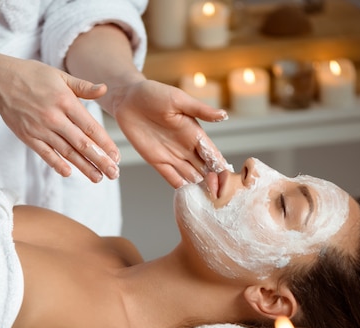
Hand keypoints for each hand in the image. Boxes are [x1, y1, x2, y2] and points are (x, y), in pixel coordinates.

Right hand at [0, 54, 120, 182]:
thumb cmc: (32, 75)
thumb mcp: (59, 75)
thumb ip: (83, 87)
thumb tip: (104, 89)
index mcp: (66, 101)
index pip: (91, 127)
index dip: (105, 144)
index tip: (117, 156)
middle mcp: (55, 117)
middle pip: (82, 144)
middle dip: (100, 160)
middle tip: (114, 174)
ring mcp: (40, 129)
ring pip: (66, 152)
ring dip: (83, 167)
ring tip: (98, 178)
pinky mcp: (27, 136)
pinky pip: (45, 153)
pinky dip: (57, 164)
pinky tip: (69, 173)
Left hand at [111, 80, 231, 187]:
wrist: (128, 99)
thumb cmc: (155, 93)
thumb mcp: (179, 99)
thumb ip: (201, 110)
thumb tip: (224, 115)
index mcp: (195, 133)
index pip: (212, 154)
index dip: (221, 167)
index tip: (230, 181)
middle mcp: (186, 147)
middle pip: (204, 169)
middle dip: (213, 182)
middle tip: (221, 198)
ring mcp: (171, 155)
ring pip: (190, 175)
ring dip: (198, 188)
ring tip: (208, 202)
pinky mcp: (156, 160)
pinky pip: (170, 176)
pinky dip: (179, 186)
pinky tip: (188, 197)